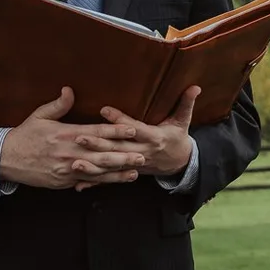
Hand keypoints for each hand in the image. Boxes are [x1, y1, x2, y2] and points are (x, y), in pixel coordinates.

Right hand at [0, 87, 143, 190]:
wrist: (4, 159)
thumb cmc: (24, 135)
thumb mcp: (39, 116)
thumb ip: (58, 105)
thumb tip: (69, 90)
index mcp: (66, 133)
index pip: (96, 132)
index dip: (116, 131)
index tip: (133, 130)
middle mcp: (70, 152)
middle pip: (102, 154)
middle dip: (124, 155)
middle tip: (143, 155)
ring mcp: (67, 168)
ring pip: (98, 171)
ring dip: (118, 171)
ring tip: (136, 171)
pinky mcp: (63, 181)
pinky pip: (87, 181)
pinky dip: (103, 182)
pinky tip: (117, 181)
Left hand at [65, 87, 199, 187]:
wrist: (180, 163)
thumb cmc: (178, 137)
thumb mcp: (183, 121)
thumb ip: (186, 103)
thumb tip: (195, 87)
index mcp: (155, 138)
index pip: (135, 129)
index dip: (121, 121)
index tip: (104, 110)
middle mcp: (142, 152)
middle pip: (118, 148)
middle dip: (99, 144)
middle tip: (80, 136)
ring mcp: (134, 165)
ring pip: (111, 165)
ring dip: (93, 164)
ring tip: (74, 160)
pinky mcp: (127, 172)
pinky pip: (109, 177)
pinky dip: (94, 180)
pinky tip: (78, 182)